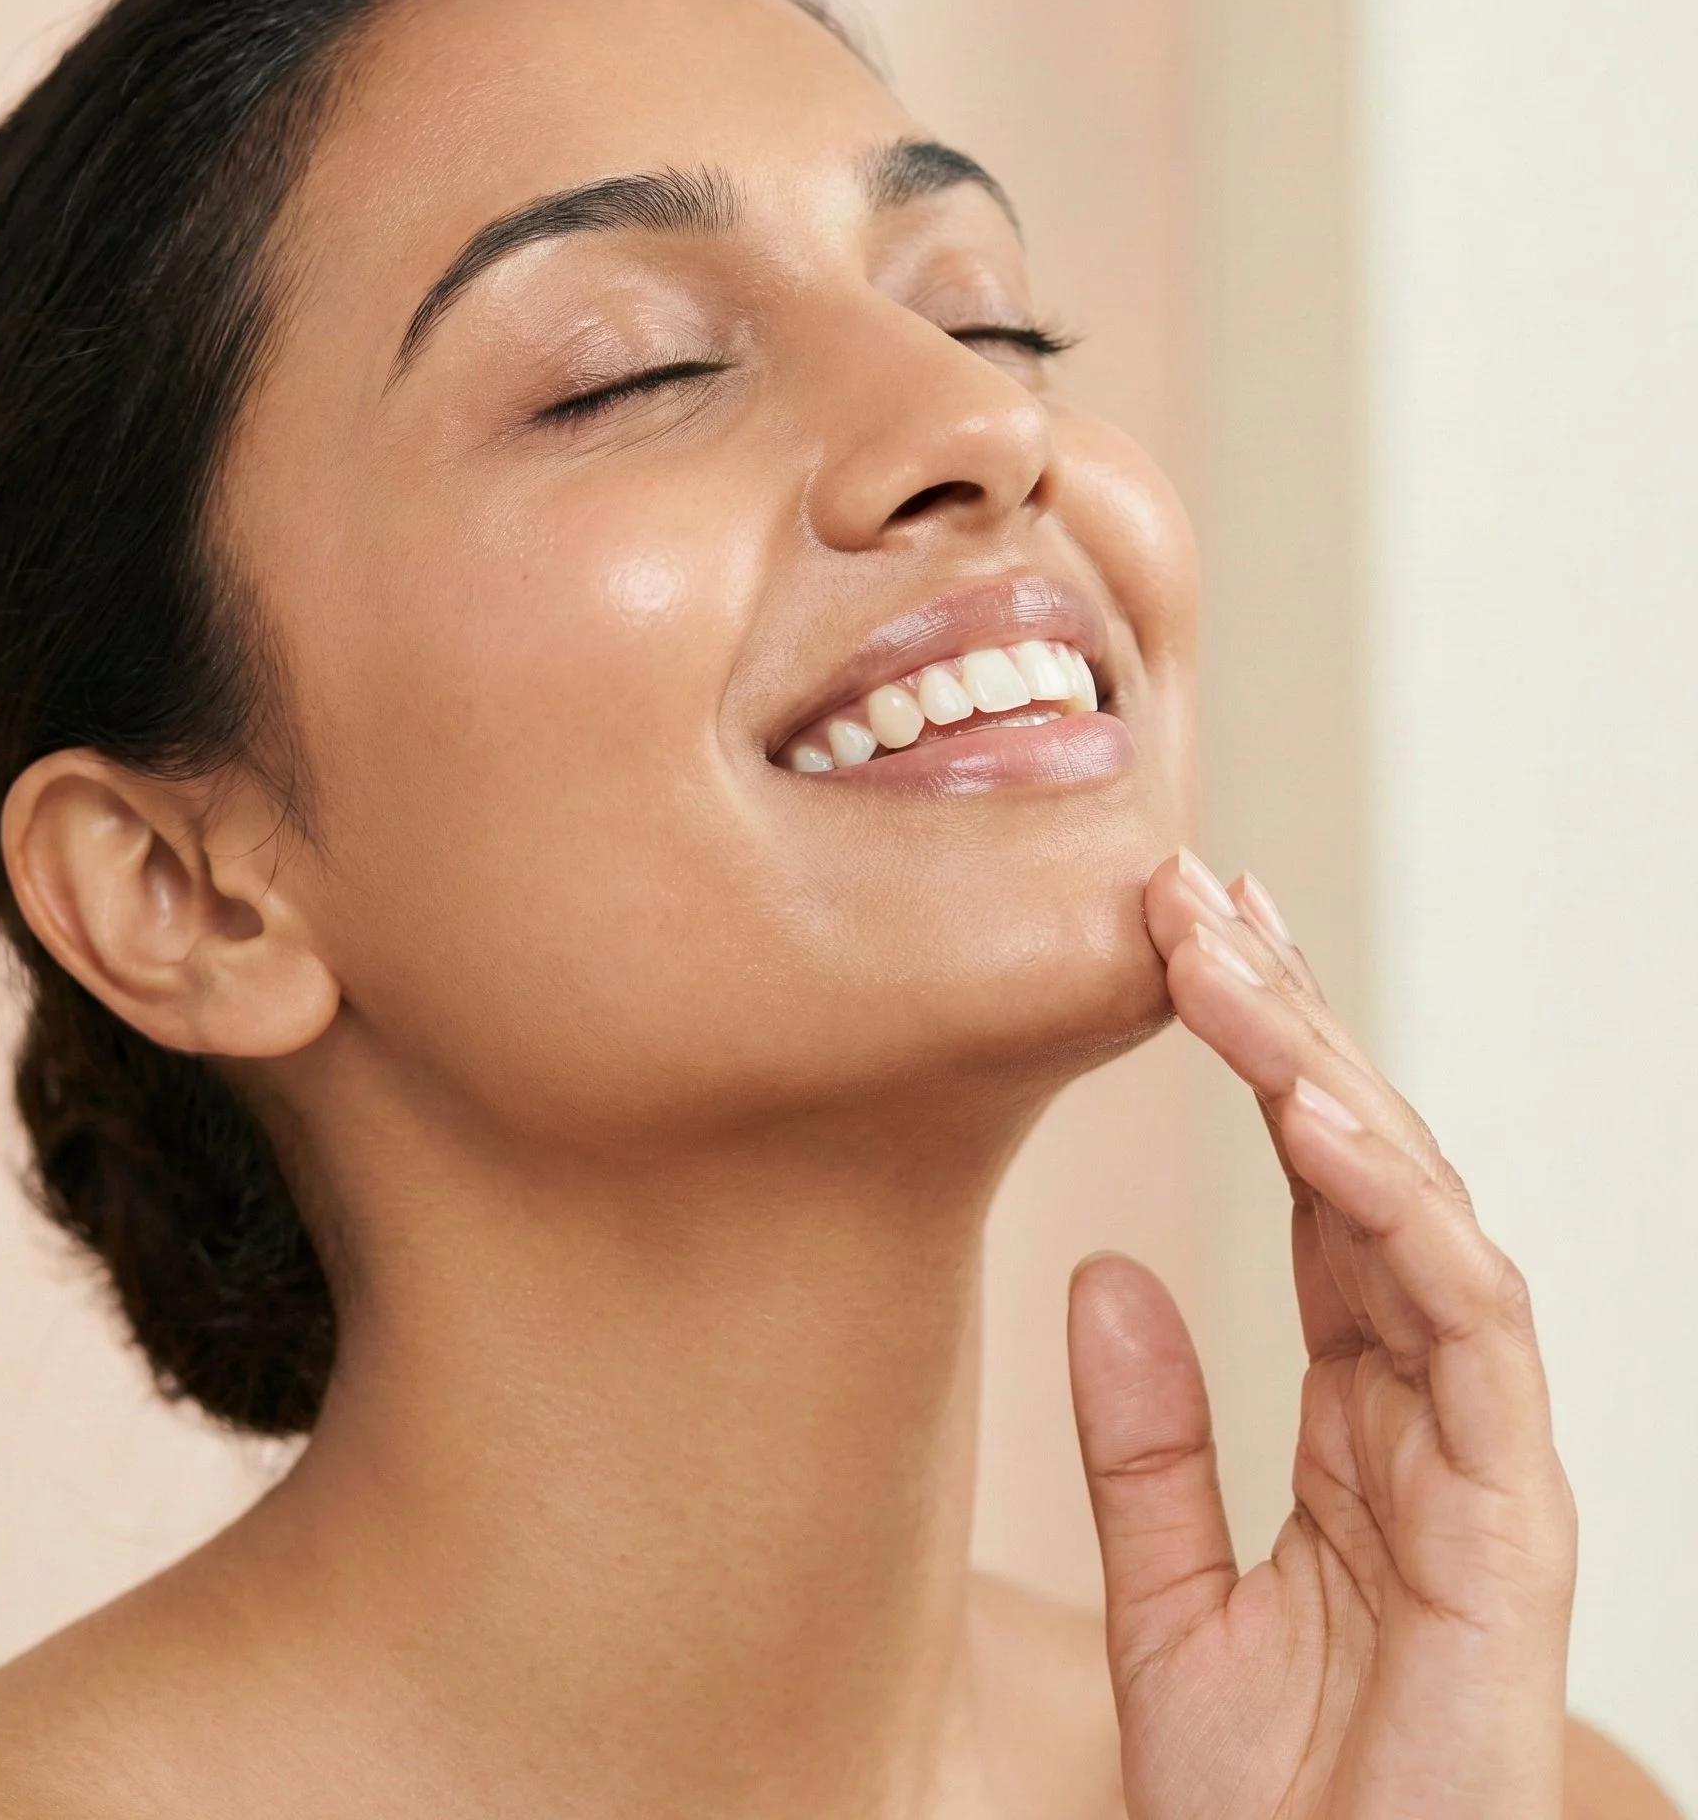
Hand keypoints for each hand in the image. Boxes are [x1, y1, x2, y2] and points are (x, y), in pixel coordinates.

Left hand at [1067, 850, 1576, 1817]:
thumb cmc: (1269, 1802)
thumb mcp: (1170, 1593)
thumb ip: (1145, 1434)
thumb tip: (1103, 1266)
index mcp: (1359, 1406)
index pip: (1314, 1189)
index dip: (1256, 1060)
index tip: (1180, 939)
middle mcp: (1431, 1405)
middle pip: (1369, 1167)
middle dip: (1284, 1020)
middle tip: (1191, 891)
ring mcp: (1481, 1450)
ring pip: (1420, 1210)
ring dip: (1325, 1073)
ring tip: (1226, 961)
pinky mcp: (1515, 1514)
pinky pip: (1469, 1323)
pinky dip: (1399, 1210)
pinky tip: (1316, 1117)